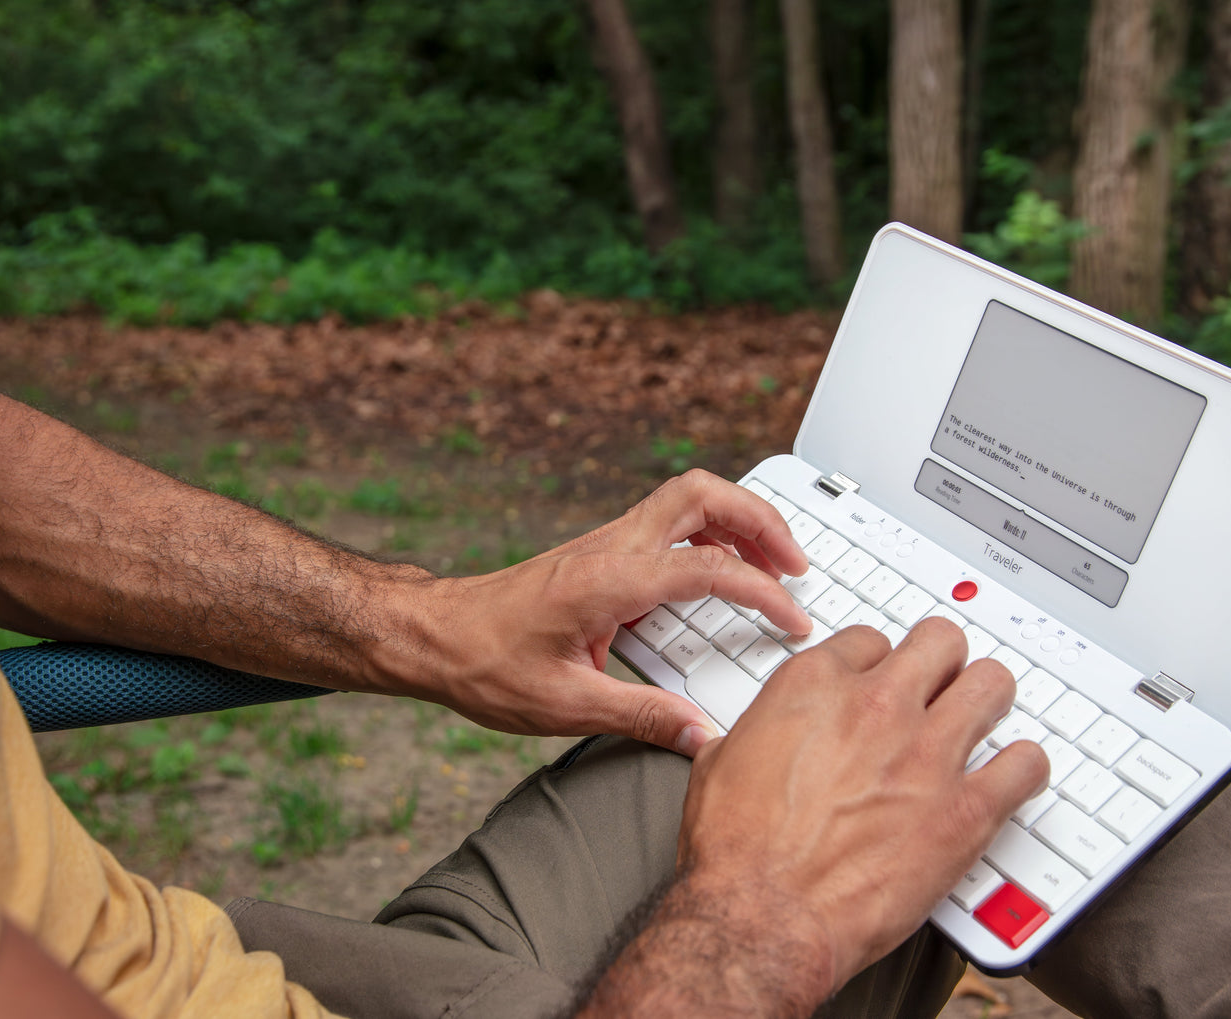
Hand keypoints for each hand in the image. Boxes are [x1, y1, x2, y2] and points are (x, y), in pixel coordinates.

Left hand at [386, 469, 810, 754]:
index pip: (709, 568)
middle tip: (797, 564)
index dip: (763, 592)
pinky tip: (719, 571)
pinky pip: (668, 521)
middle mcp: (611, 549)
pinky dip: (708, 534)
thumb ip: (641, 718)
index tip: (793, 620)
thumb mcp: (564, 706)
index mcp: (609, 581)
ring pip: (686, 498)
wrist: (433, 637)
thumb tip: (700, 736)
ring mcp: (605, 544)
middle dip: (762, 519)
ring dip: (738, 519)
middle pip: (703, 494)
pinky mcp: (600, 554)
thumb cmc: (483, 664)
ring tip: (772, 563)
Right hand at [676, 618, 1049, 995]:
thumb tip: (766, 732)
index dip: (880, 662)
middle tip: (942, 684)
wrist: (763, 917)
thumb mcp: (722, 762)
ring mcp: (927, 754)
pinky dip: (1024, 768)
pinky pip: (1026, 764)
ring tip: (985, 717)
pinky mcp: (967, 809)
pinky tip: (1011, 777)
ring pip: (993, 684)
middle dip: (942, 662)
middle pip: (940, 642)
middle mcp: (877, 706)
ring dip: (989, 699)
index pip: (872, 640)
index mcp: (815, 686)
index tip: (884, 681)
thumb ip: (760, 731)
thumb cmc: (737, 855)